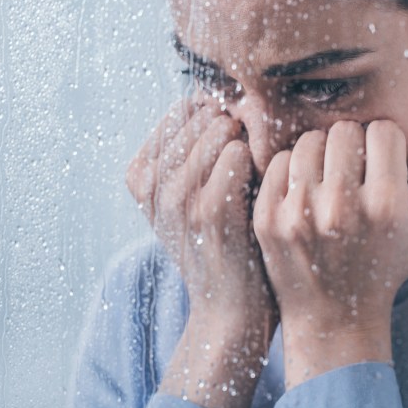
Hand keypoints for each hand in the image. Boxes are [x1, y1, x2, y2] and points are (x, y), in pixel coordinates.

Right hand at [126, 99, 275, 407]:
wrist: (230, 311)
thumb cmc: (225, 245)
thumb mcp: (195, 197)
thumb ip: (200, 149)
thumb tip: (225, 96)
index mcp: (139, 176)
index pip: (182, 110)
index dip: (219, 113)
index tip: (242, 135)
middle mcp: (150, 185)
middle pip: (199, 114)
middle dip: (234, 119)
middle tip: (260, 146)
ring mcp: (176, 199)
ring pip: (217, 129)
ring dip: (248, 139)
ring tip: (263, 165)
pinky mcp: (209, 213)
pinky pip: (236, 155)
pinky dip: (259, 161)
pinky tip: (267, 180)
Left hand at [252, 111, 407, 387]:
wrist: (336, 317)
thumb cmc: (391, 264)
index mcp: (386, 206)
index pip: (383, 130)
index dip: (386, 142)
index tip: (383, 164)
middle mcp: (341, 208)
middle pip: (344, 130)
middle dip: (353, 144)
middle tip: (356, 171)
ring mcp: (299, 213)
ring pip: (309, 140)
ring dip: (321, 153)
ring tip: (330, 179)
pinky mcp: (267, 219)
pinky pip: (278, 162)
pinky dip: (293, 170)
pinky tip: (306, 193)